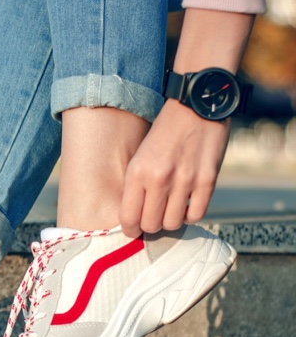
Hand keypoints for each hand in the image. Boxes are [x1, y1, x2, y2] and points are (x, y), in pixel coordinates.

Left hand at [119, 99, 229, 236]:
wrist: (195, 108)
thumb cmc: (163, 133)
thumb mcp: (139, 155)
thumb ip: (136, 185)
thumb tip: (133, 216)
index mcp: (137, 172)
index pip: (128, 217)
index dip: (129, 228)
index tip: (132, 228)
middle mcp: (160, 179)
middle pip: (150, 225)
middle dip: (149, 226)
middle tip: (152, 218)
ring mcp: (185, 181)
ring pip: (173, 224)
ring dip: (170, 220)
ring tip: (169, 209)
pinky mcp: (208, 181)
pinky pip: (196, 215)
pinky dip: (190, 214)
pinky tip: (186, 204)